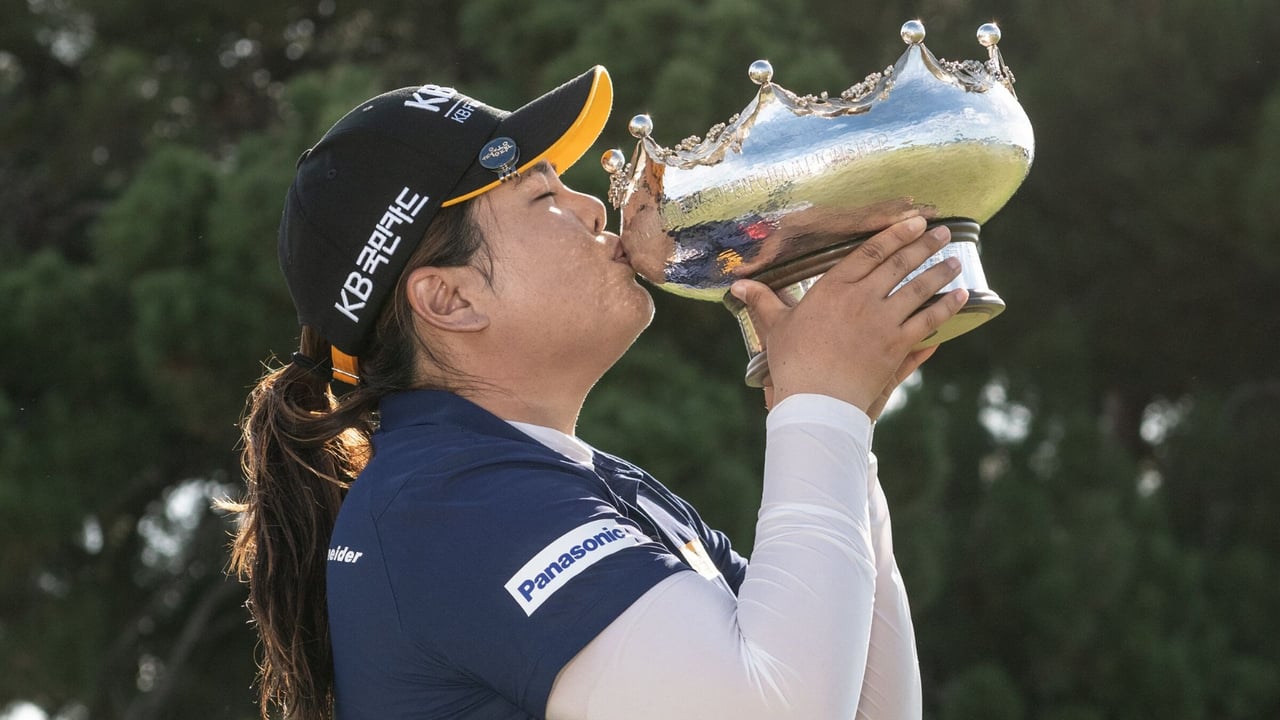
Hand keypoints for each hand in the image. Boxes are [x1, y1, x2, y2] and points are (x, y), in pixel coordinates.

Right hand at [730, 216, 967, 411]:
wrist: (816, 400)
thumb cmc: (793, 364)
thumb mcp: (775, 328)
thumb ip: (762, 301)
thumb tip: (736, 285)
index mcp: (833, 288)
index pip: (869, 252)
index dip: (893, 234)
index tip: (913, 222)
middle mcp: (861, 299)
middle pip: (899, 264)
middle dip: (924, 246)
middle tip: (943, 233)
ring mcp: (882, 321)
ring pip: (918, 288)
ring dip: (939, 272)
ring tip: (955, 260)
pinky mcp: (897, 345)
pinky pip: (928, 320)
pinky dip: (947, 307)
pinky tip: (961, 297)